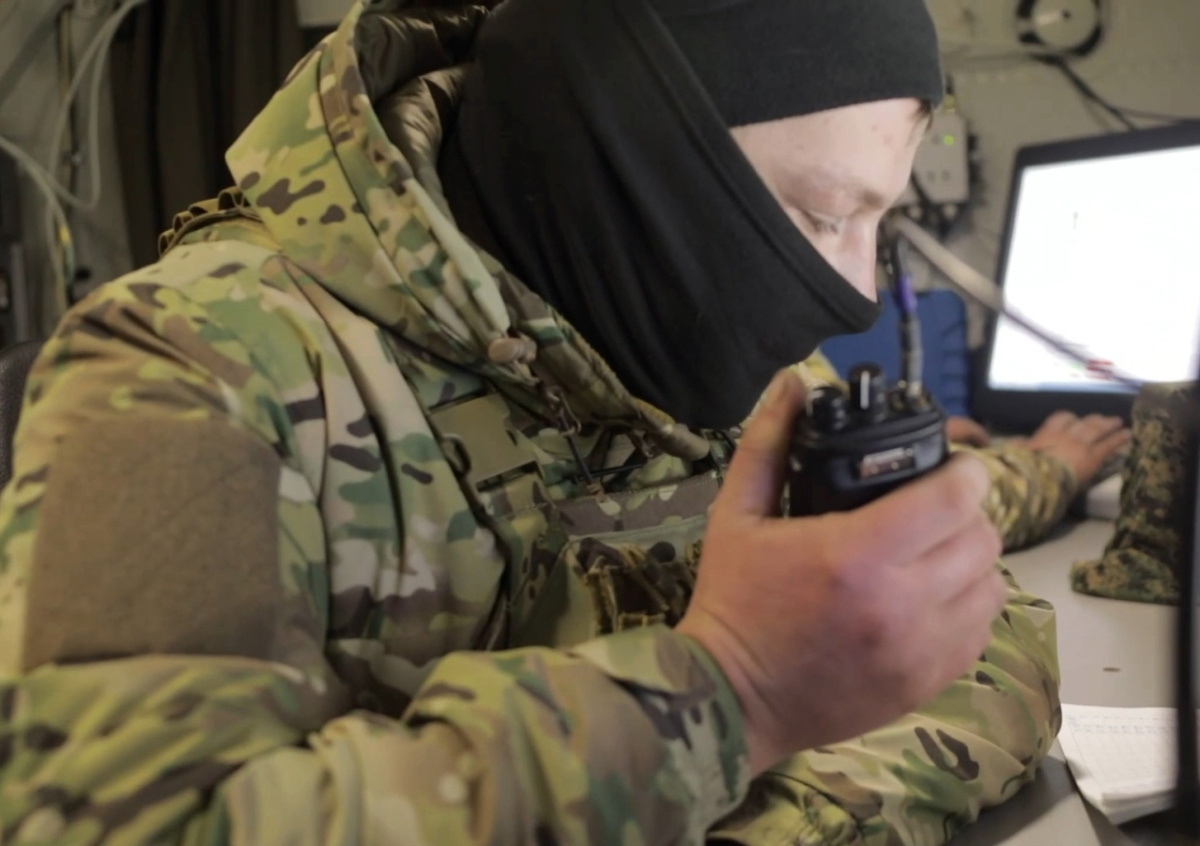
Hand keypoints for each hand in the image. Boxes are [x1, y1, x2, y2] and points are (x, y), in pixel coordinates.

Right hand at [678, 371, 1004, 773]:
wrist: (730, 698)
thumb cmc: (733, 598)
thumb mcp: (736, 513)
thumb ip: (769, 442)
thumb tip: (792, 380)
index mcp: (854, 555)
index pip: (954, 497)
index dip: (963, 471)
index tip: (950, 466)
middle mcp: (900, 604)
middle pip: (982, 538)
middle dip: (966, 513)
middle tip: (935, 509)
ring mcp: (918, 651)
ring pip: (992, 586)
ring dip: (971, 562)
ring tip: (934, 554)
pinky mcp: (926, 684)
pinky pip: (981, 633)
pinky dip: (966, 608)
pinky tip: (930, 599)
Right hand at [1023, 411, 1129, 488]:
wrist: (1040, 480)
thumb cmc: (1025, 469)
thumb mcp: (1017, 454)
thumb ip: (1018, 446)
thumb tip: (1016, 441)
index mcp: (1047, 434)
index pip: (1060, 418)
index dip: (1068, 418)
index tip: (1073, 419)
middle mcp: (1066, 435)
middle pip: (1082, 422)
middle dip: (1093, 420)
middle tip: (1102, 419)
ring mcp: (1081, 445)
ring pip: (1097, 430)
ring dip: (1108, 425)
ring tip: (1118, 422)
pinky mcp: (1093, 457)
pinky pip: (1108, 444)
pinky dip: (1119, 438)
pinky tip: (1128, 434)